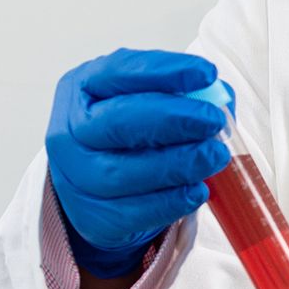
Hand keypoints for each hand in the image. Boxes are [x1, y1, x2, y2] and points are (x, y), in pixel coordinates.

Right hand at [45, 49, 231, 276]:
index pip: (119, 72)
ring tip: (214, 157)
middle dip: (172, 119)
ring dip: (177, 164)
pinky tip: (197, 190)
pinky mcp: (93, 217)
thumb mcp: (147, 100)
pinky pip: (132, 212)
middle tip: (213, 120)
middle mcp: (69, 131)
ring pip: (123, 172)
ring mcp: (75, 177)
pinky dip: (170, 201)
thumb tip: (218, 96)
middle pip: (117, 123)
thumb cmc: (129, 134)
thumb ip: (184, 93)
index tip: (206, 73)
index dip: (165, 72)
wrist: (100, 187)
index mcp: (82, 88)